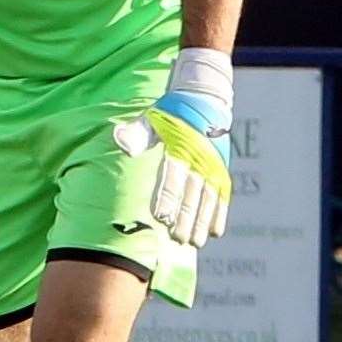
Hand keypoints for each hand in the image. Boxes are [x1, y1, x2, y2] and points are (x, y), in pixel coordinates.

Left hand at [114, 48, 232, 247]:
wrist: (203, 98)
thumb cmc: (170, 112)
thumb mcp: (153, 118)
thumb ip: (138, 133)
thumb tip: (118, 140)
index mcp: (179, 146)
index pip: (173, 175)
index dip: (168, 197)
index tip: (160, 217)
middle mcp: (198, 157)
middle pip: (191, 192)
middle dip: (185, 217)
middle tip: (178, 239)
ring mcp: (212, 165)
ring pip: (208, 198)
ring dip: (202, 221)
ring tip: (194, 242)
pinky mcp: (221, 170)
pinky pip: (222, 195)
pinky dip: (219, 213)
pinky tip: (215, 232)